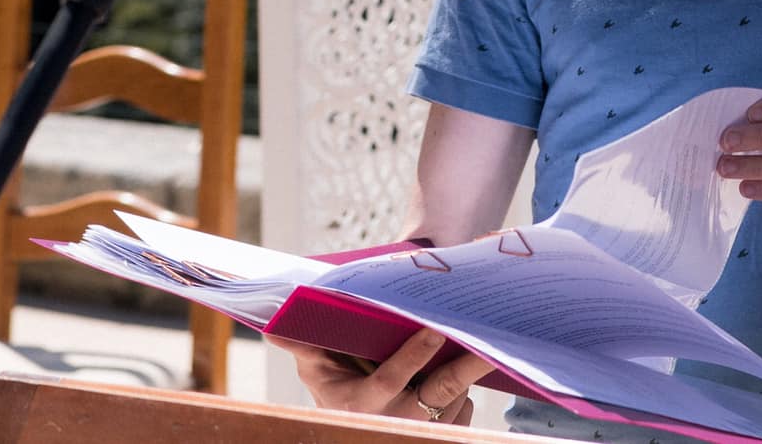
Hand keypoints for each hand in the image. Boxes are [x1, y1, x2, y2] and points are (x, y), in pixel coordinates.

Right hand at [268, 328, 493, 422]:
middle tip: (488, 340)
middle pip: (439, 391)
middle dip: (467, 366)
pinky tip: (460, 372)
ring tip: (469, 342)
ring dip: (464, 373)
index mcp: (359, 403)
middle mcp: (392, 421)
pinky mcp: (439, 436)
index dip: (412, 356)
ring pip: (454, 398)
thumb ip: (303, 346)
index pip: (389, 380)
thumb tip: (273, 327)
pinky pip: (462, 413)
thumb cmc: (336, 386)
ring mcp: (418, 431)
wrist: (351, 426)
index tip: (433, 330)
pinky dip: (465, 393)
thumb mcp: (316, 368)